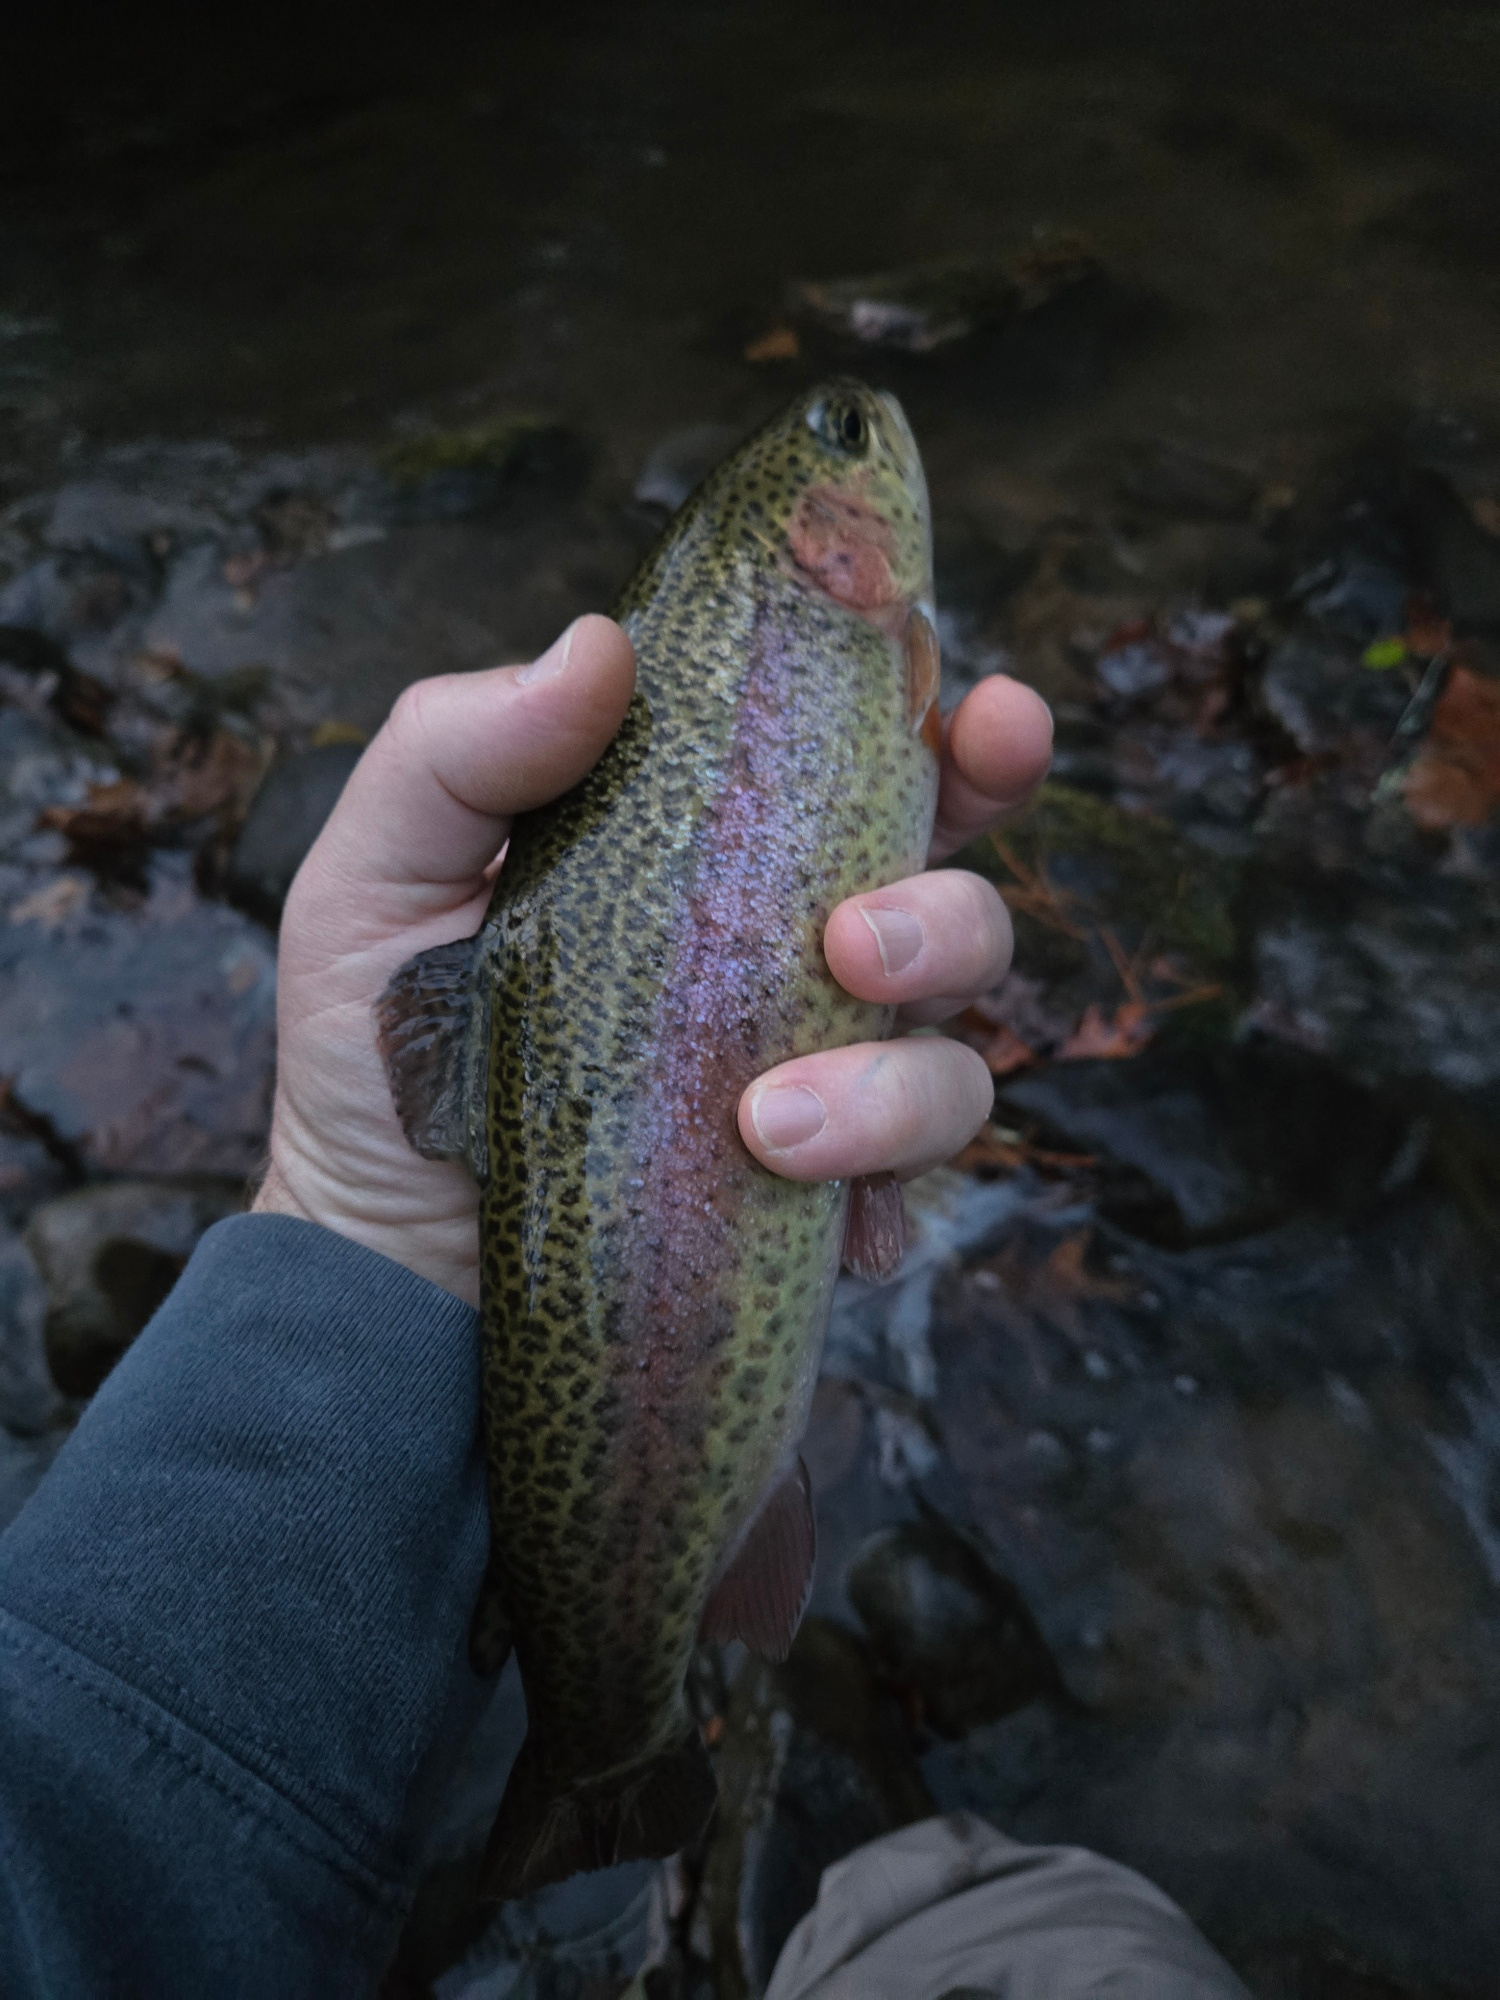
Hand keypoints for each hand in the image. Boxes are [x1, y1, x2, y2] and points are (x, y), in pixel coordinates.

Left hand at [254, 616, 1050, 1303]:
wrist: (371, 1251)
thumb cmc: (378, 1047)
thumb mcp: (377, 877)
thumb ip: (460, 749)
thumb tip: (600, 644)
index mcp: (726, 855)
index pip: (883, 774)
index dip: (969, 741)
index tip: (986, 718)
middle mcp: (796, 964)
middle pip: (961, 912)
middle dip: (948, 918)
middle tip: (850, 950)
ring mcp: (820, 1090)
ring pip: (956, 1066)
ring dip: (896, 1088)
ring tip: (765, 1125)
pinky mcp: (815, 1209)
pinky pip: (907, 1203)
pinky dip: (874, 1206)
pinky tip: (806, 1213)